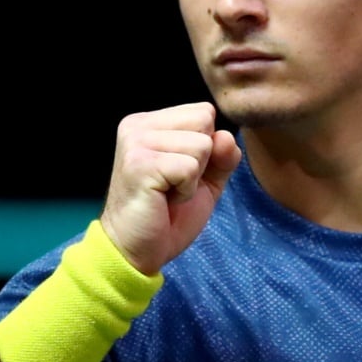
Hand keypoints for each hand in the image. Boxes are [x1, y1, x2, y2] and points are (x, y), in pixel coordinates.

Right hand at [100, 102, 240, 275]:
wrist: (134, 249)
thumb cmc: (165, 215)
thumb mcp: (205, 180)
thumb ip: (221, 156)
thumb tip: (226, 137)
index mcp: (148, 123)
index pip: (203, 112)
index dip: (205, 147)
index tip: (178, 172)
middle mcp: (137, 126)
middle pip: (204, 122)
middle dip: (201, 159)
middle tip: (173, 183)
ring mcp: (136, 143)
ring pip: (201, 145)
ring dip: (193, 178)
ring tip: (167, 192)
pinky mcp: (140, 164)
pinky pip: (190, 167)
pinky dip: (186, 191)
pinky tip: (164, 199)